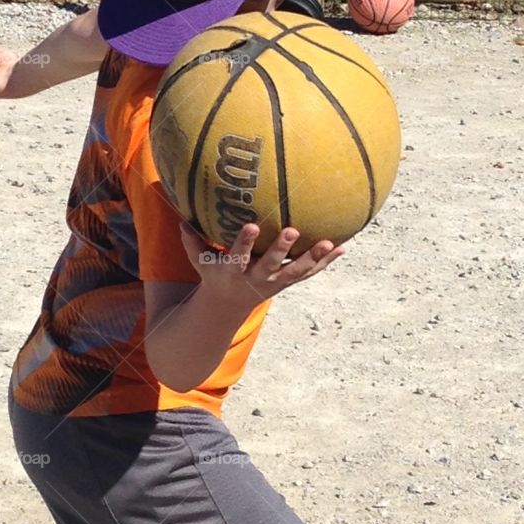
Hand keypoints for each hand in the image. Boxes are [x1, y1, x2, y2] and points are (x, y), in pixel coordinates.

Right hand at [180, 222, 344, 310]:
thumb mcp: (199, 262)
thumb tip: (180, 216)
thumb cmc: (214, 275)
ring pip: (296, 271)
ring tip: (330, 244)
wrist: (229, 306)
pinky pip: (309, 273)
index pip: (238, 256)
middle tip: (292, 231)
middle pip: (271, 264)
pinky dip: (325, 263)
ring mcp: (275, 282)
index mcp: (234, 272)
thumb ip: (191, 242)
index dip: (245, 242)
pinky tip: (343, 248)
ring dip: (313, 258)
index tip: (253, 226)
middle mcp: (256, 278)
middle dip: (281, 249)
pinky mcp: (288, 282)